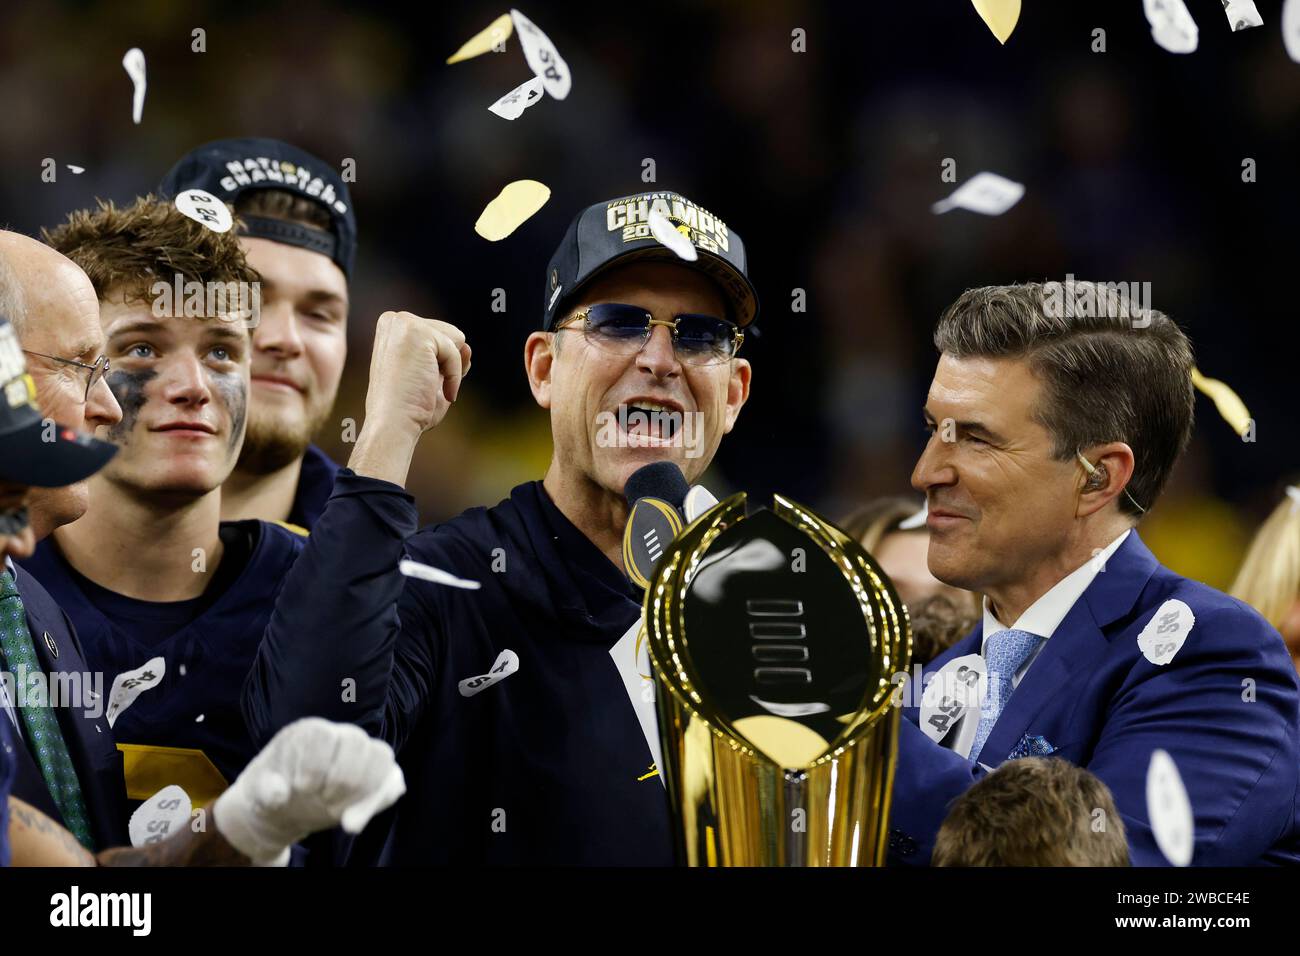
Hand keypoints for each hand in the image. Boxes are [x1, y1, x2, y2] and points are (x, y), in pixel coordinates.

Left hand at [212, 717, 405, 865]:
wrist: (285, 806)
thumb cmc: (273, 792)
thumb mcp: (260, 793)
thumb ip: (266, 792)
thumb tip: (278, 794)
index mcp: (310, 732)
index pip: (326, 735)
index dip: (317, 766)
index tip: (302, 789)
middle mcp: (340, 735)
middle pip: (358, 742)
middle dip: (343, 779)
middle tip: (323, 801)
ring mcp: (361, 754)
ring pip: (382, 756)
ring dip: (364, 791)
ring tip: (340, 813)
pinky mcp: (376, 776)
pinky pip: (393, 780)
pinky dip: (378, 802)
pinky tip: (352, 821)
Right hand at [349, 311, 470, 485]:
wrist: (393, 424)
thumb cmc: (409, 408)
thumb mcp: (432, 377)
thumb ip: (448, 359)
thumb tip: (468, 347)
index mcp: (393, 328)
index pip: (439, 335)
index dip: (441, 363)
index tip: (424, 382)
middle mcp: (394, 320)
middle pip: (450, 333)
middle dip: (448, 363)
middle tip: (424, 386)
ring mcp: (403, 323)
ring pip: (456, 338)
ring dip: (451, 369)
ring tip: (427, 387)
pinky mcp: (417, 332)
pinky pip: (456, 351)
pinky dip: (453, 376)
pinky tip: (437, 390)